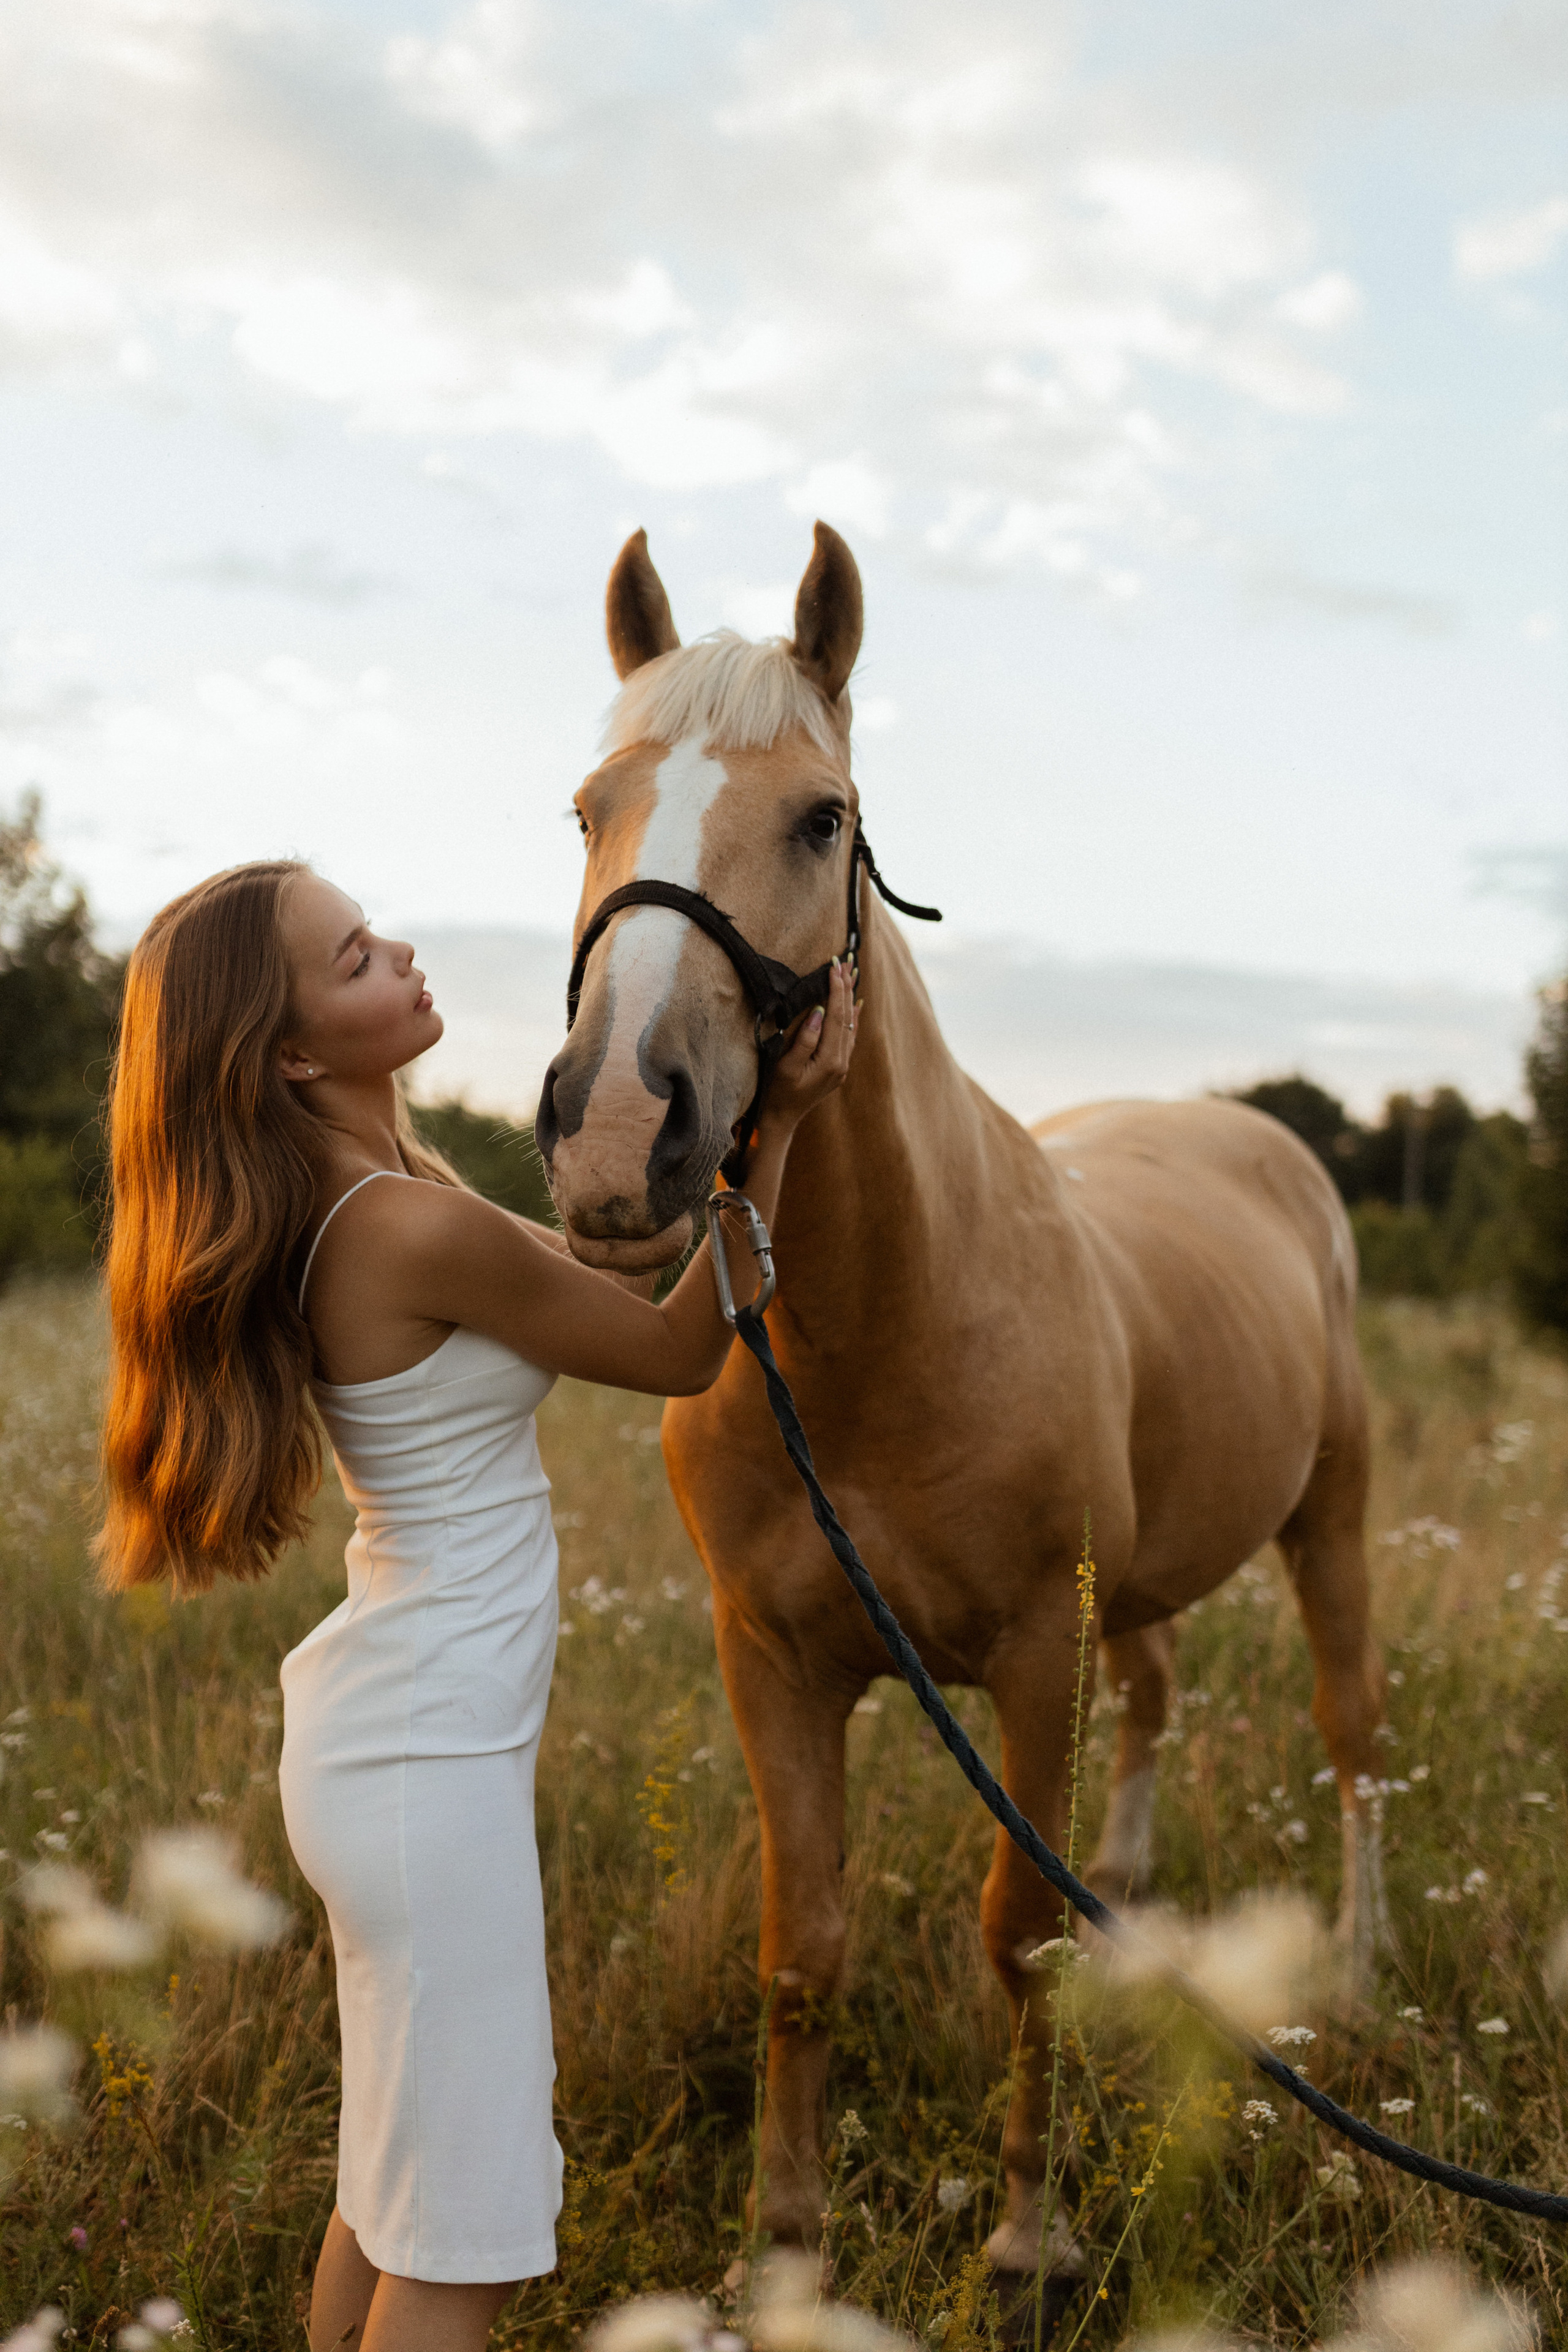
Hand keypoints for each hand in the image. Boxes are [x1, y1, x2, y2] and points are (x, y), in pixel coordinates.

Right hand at [760, 959, 857, 1133]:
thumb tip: (820, 1011)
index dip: (836, 989)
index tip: (835, 966)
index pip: (837, 1016)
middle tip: (847, 961)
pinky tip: (856, 1005)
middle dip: (846, 987)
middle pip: (847, 1017)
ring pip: (851, 1025)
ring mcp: (842, 1066)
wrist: (781, 1120)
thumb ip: (805, 1040)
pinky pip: (850, 1037)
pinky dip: (853, 1018)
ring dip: (850, 998)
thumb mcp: (786, 1067)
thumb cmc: (777, 1093)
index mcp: (830, 1060)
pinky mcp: (837, 1068)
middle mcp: (841, 1062)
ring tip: (853, 975)